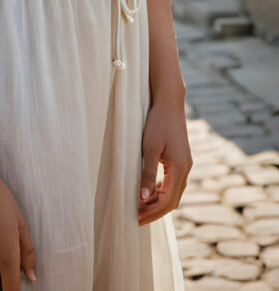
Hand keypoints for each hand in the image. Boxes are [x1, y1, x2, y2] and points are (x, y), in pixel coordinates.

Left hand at [138, 99, 192, 224]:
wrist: (169, 102)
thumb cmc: (158, 122)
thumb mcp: (149, 147)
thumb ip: (147, 173)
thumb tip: (142, 198)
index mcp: (180, 168)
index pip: (167, 201)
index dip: (152, 213)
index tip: (136, 219)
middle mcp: (185, 169)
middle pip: (172, 201)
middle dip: (154, 211)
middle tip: (135, 218)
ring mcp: (184, 165)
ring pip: (173, 192)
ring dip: (157, 202)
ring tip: (139, 207)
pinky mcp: (180, 159)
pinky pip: (172, 182)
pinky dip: (161, 191)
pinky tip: (148, 191)